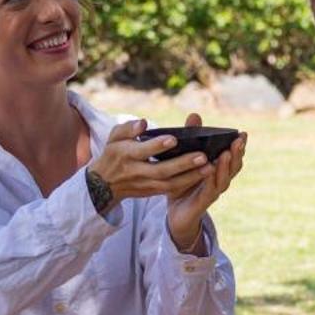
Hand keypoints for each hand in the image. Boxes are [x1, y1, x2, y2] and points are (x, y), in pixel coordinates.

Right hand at [90, 119, 213, 204]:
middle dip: (183, 164)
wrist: (104, 185)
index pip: (143, 151)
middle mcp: (136, 172)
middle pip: (161, 170)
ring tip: (210, 167)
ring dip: (191, 176)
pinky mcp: (153, 191)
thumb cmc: (114, 153)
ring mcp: (146, 184)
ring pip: (170, 183)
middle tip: (203, 156)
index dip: (157, 146)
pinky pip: (173, 189)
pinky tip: (204, 175)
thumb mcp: (114, 137)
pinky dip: (188, 183)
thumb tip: (143, 123)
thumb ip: (127, 128)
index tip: (173, 139)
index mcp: (125, 155)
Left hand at [166, 115, 246, 251]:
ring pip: (224, 179)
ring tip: (227, 153)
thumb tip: (195, 115)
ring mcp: (212, 193)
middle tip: (239, 140)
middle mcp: (219, 181)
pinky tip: (210, 171)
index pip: (233, 157)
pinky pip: (209, 191)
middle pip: (233, 167)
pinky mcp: (202, 203)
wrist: (176, 213)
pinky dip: (211, 181)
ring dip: (226, 166)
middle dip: (237, 153)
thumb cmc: (182, 183)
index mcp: (218, 170)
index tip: (242, 133)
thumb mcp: (184, 158)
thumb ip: (192, 138)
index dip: (239, 146)